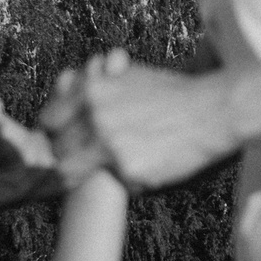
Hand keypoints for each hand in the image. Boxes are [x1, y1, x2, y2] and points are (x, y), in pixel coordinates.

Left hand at [41, 50, 239, 189]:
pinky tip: (142, 167)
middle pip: (58, 150)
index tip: (57, 140)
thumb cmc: (172, 94)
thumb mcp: (128, 76)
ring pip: (73, 172)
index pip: (47, 121)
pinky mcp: (128, 172)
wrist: (213, 111)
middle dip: (66, 155)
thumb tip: (64, 83)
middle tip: (81, 157)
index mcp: (91, 91)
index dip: (51, 133)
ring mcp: (110, 146)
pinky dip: (122, 180)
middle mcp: (95, 117)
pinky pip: (111, 184)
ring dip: (83, 173)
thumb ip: (93, 82)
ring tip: (104, 167)